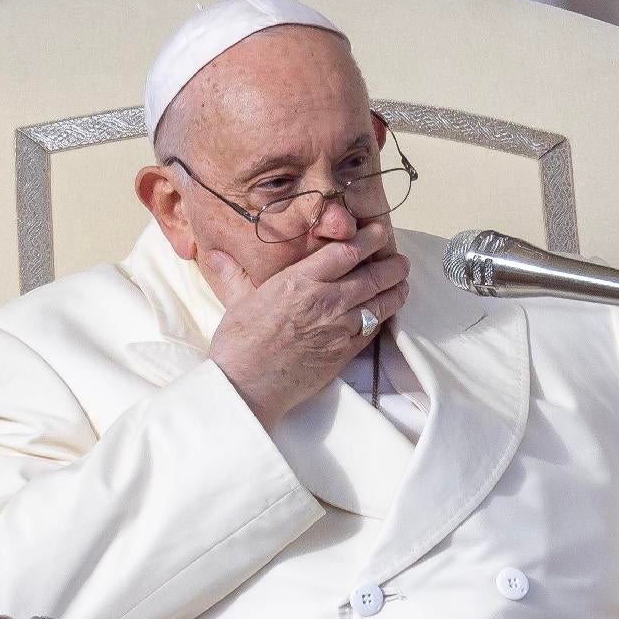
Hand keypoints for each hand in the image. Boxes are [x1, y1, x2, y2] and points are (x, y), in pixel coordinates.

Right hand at [203, 223, 410, 431]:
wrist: (246, 387)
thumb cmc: (238, 344)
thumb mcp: (237, 301)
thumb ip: (235, 274)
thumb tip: (216, 254)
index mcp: (300, 281)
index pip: (346, 252)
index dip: (368, 239)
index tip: (378, 231)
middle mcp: (325, 301)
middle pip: (373, 276)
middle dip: (392, 265)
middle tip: (400, 260)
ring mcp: (339, 328)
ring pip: (380, 304)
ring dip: (396, 291)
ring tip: (402, 283)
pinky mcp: (344, 353)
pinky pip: (373, 330)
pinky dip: (383, 318)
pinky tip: (385, 313)